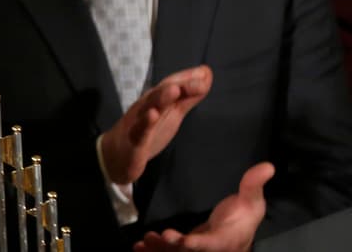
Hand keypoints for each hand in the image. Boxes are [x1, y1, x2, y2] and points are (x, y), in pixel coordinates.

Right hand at [101, 65, 212, 184]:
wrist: (117, 154)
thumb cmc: (146, 130)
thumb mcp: (172, 113)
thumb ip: (188, 96)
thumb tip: (205, 76)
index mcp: (156, 101)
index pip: (171, 85)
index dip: (187, 78)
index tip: (205, 73)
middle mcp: (146, 107)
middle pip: (161, 93)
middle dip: (178, 86)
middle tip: (199, 82)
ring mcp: (138, 122)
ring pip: (149, 107)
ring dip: (161, 98)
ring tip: (174, 90)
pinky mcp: (134, 140)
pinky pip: (139, 131)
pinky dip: (145, 123)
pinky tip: (152, 115)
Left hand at [134, 162, 273, 250]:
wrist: (238, 233)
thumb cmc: (243, 216)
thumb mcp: (252, 201)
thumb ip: (253, 185)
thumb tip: (268, 165)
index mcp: (225, 239)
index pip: (209, 244)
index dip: (194, 243)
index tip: (177, 238)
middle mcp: (210, 249)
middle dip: (169, 248)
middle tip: (151, 238)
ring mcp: (197, 251)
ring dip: (159, 250)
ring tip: (142, 243)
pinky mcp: (187, 250)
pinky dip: (156, 250)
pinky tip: (139, 247)